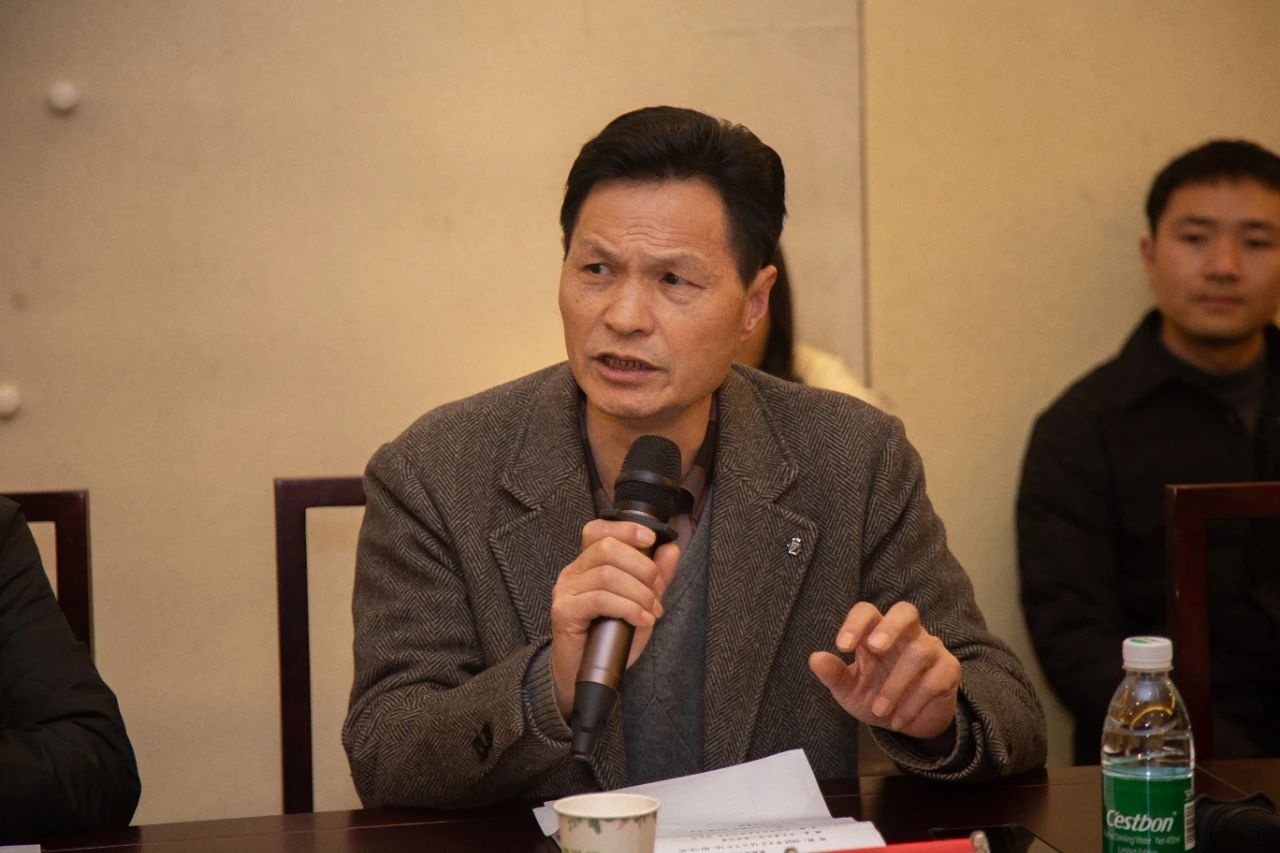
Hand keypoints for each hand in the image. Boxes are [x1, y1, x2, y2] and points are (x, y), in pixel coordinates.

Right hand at [549, 519, 679, 718]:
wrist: (586, 675)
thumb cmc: (610, 637)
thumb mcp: (640, 602)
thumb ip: (656, 576)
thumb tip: (672, 548)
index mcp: (587, 563)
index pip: (598, 530)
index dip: (625, 528)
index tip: (651, 539)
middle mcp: (573, 572)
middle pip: (607, 548)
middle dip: (642, 567)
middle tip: (656, 590)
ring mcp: (566, 591)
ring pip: (607, 574)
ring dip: (639, 592)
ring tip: (651, 611)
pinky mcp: (564, 611)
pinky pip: (600, 599)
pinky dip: (628, 607)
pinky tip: (640, 620)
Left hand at [808, 601, 959, 740]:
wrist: (907, 722)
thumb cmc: (874, 696)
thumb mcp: (850, 690)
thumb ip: (834, 675)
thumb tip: (815, 659)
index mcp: (877, 632)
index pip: (867, 612)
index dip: (855, 623)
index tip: (841, 647)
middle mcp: (906, 634)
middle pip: (906, 611)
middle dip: (890, 626)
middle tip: (874, 648)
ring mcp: (931, 649)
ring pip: (920, 651)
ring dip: (896, 684)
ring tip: (879, 711)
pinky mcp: (949, 670)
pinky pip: (935, 680)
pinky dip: (914, 702)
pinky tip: (898, 720)